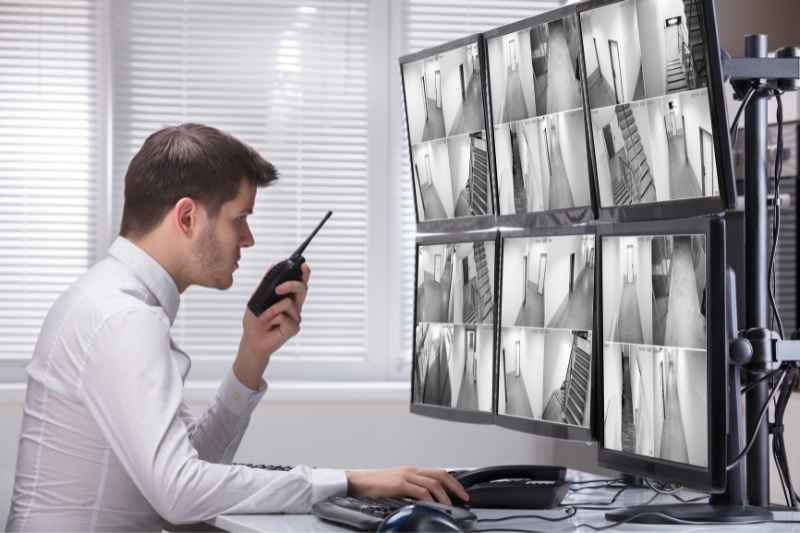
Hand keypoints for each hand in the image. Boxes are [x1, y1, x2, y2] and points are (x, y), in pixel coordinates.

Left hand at [234, 263, 310, 388]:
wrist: (252, 340)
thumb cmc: (255, 321)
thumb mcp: (257, 299)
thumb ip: (266, 285)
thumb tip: (272, 267)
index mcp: (288, 298)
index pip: (299, 283)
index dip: (304, 273)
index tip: (303, 265)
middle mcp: (294, 306)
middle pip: (302, 289)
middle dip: (291, 284)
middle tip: (278, 289)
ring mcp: (295, 317)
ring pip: (289, 303)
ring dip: (272, 309)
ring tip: (264, 317)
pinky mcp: (294, 328)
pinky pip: (284, 317)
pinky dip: (272, 319)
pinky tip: (270, 326)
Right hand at [345, 467, 468, 505]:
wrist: (359, 482)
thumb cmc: (376, 485)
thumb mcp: (398, 485)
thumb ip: (412, 489)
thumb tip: (427, 500)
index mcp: (413, 470)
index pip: (438, 472)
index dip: (453, 482)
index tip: (461, 492)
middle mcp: (412, 470)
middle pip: (441, 474)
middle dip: (455, 486)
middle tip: (464, 497)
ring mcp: (406, 476)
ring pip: (433, 483)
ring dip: (445, 495)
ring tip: (450, 506)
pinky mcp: (400, 484)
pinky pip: (420, 491)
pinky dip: (430, 499)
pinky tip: (433, 506)